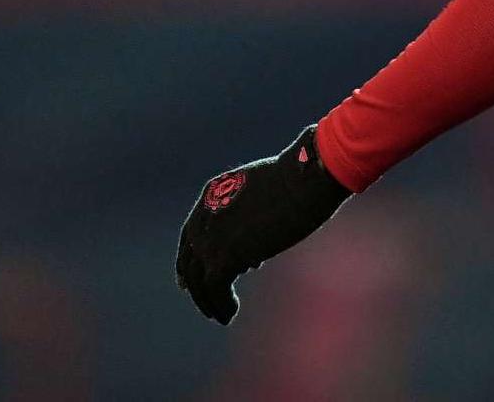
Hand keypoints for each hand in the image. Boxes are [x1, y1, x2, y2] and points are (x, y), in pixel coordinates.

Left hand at [174, 125, 348, 323]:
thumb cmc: (300, 181)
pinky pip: (215, 289)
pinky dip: (222, 305)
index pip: (190, 234)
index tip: (189, 280)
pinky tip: (232, 314)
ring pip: (199, 280)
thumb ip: (250, 223)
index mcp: (212, 194)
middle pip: (190, 260)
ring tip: (222, 316)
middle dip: (196, 286)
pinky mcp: (225, 255)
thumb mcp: (265, 196)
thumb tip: (250, 260)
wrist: (305, 178)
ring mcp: (212, 236)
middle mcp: (205, 216)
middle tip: (206, 304)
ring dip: (208, 302)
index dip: (189, 259)